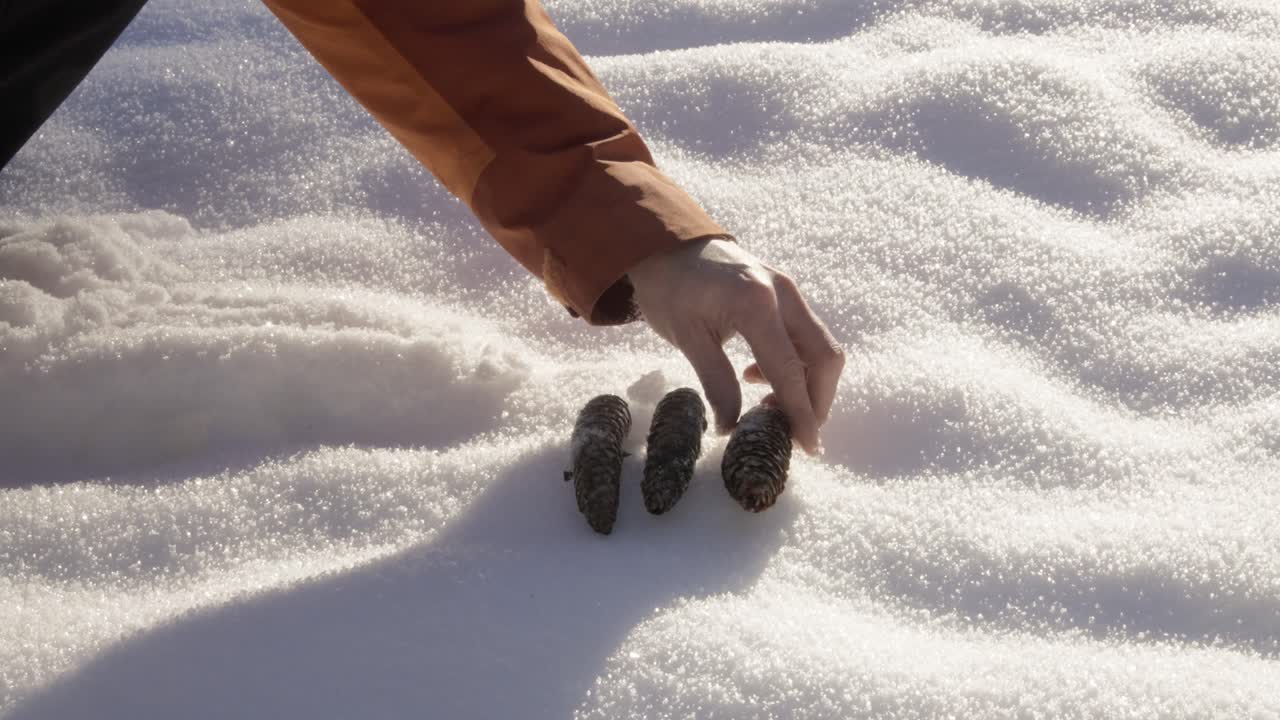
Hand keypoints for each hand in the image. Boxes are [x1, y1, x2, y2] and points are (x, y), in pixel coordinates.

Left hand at [627, 238, 843, 453]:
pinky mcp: (785, 291)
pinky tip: (759, 376)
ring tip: (770, 407)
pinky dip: (795, 363)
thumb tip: (732, 427)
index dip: (802, 412)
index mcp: (756, 303)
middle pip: (823, 356)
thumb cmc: (669, 288)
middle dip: (817, 400)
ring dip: (807, 383)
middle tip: (792, 432)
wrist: (664, 244)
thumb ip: (716, 382)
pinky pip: (805, 334)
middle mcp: (783, 293)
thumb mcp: (686, 338)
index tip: (809, 446)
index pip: (790, 369)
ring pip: (819, 345)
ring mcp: (788, 289)